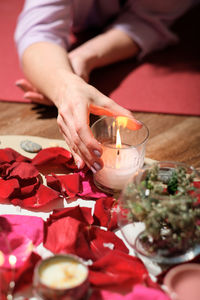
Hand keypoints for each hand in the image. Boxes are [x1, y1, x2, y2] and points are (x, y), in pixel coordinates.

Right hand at [16, 77, 141, 170]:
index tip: (100, 153)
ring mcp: (62, 124)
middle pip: (76, 139)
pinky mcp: (61, 129)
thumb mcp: (103, 99)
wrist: (63, 88)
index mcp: (77, 106)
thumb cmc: (85, 93)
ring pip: (72, 144)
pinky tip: (82, 165)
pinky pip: (68, 144)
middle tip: (99, 167)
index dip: (89, 141)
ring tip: (95, 169)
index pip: (80, 127)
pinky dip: (76, 155)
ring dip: (83, 157)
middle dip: (87, 155)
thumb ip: (120, 112)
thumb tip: (138, 125)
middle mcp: (67, 116)